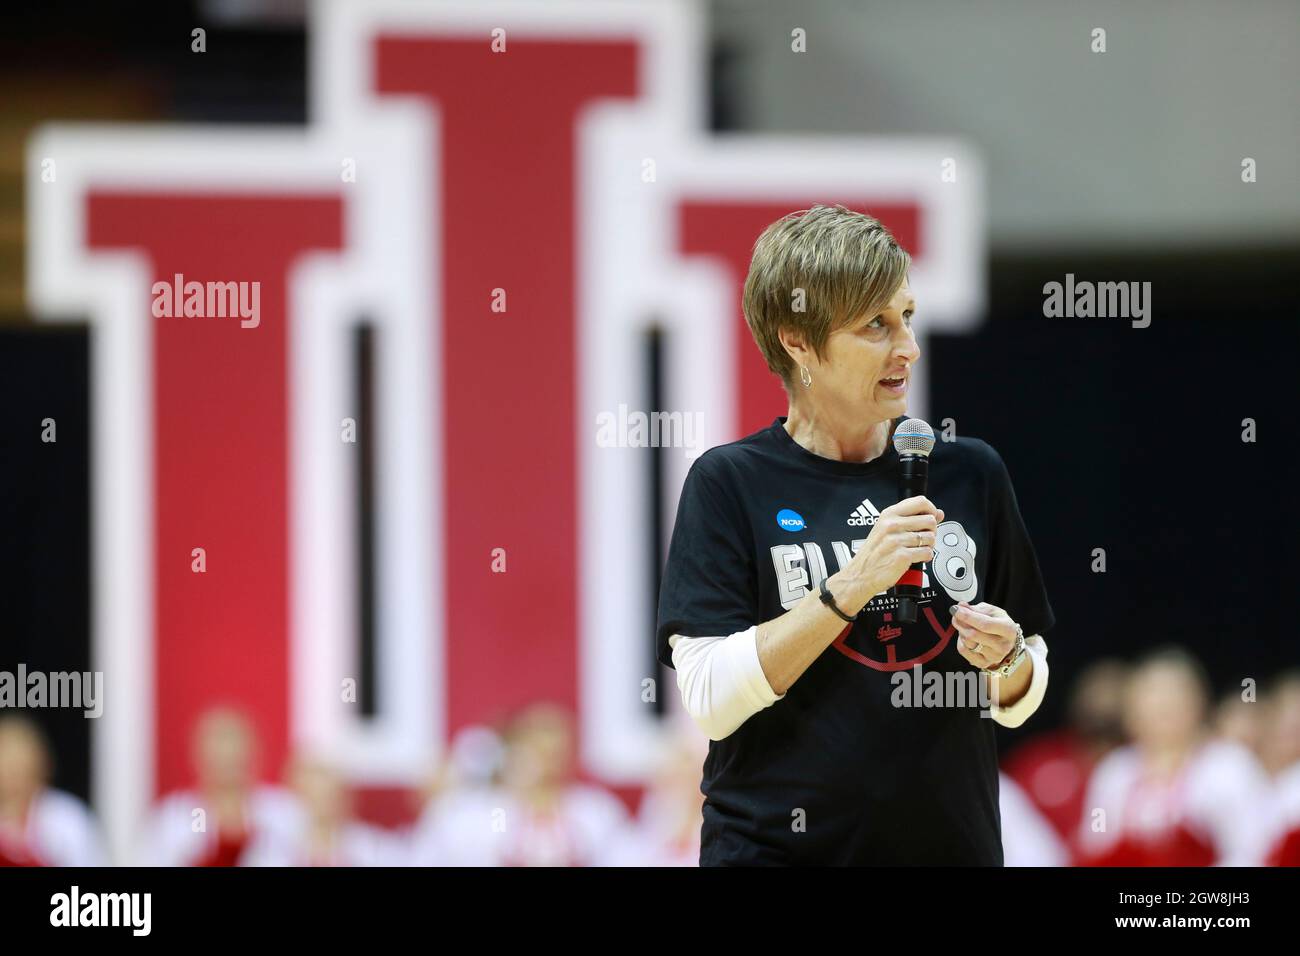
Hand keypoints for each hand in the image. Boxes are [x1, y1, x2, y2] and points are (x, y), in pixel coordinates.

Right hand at [836, 495, 943, 610]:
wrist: (860, 574)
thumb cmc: (873, 553)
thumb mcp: (887, 529)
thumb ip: (912, 518)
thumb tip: (937, 513)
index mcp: (888, 514)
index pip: (921, 502)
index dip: (931, 510)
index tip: (931, 517)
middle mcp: (892, 525)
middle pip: (930, 520)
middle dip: (931, 531)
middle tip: (922, 538)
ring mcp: (896, 540)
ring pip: (931, 538)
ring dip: (928, 546)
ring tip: (917, 549)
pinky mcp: (902, 556)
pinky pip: (927, 553)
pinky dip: (926, 557)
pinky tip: (916, 558)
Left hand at [951, 601, 1018, 668]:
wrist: (1005, 642)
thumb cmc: (998, 624)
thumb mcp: (991, 612)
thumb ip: (976, 609)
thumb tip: (961, 606)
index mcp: (1008, 630)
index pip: (985, 624)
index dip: (968, 617)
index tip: (956, 609)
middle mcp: (1003, 646)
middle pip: (973, 635)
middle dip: (960, 623)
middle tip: (956, 616)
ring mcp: (994, 657)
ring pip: (967, 642)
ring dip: (961, 631)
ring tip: (964, 626)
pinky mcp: (983, 664)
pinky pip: (963, 651)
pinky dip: (960, 641)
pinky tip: (965, 637)